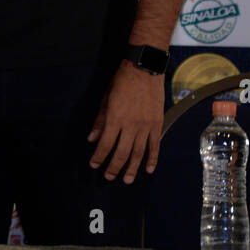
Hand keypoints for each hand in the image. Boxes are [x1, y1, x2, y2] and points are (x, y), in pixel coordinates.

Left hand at [87, 60, 164, 182]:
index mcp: (115, 118)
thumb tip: (92, 139)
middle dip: (114, 167)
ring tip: (127, 180)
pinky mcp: (158, 124)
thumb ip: (100, 121)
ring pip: (139, 153)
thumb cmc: (121, 82)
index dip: (99, 157)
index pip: (105, 144)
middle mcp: (131, 125)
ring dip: (132, 168)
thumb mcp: (105, 99)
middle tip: (109, 177)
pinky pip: (155, 145)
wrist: (144, 70)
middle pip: (121, 152)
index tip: (94, 164)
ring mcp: (146, 126)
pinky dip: (152, 159)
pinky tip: (149, 169)